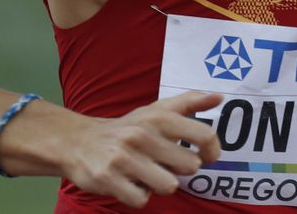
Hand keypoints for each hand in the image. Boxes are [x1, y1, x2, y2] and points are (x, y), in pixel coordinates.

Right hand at [62, 90, 223, 208]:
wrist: (77, 141)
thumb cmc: (126, 128)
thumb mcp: (155, 111)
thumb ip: (188, 103)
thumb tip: (219, 96)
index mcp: (157, 117)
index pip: (204, 135)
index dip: (212, 151)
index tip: (206, 156)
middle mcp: (141, 135)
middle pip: (190, 166)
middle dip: (180, 169)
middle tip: (164, 163)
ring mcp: (123, 158)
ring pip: (169, 186)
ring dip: (160, 185)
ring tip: (146, 174)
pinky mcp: (108, 179)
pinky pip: (142, 200)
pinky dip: (138, 195)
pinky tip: (129, 182)